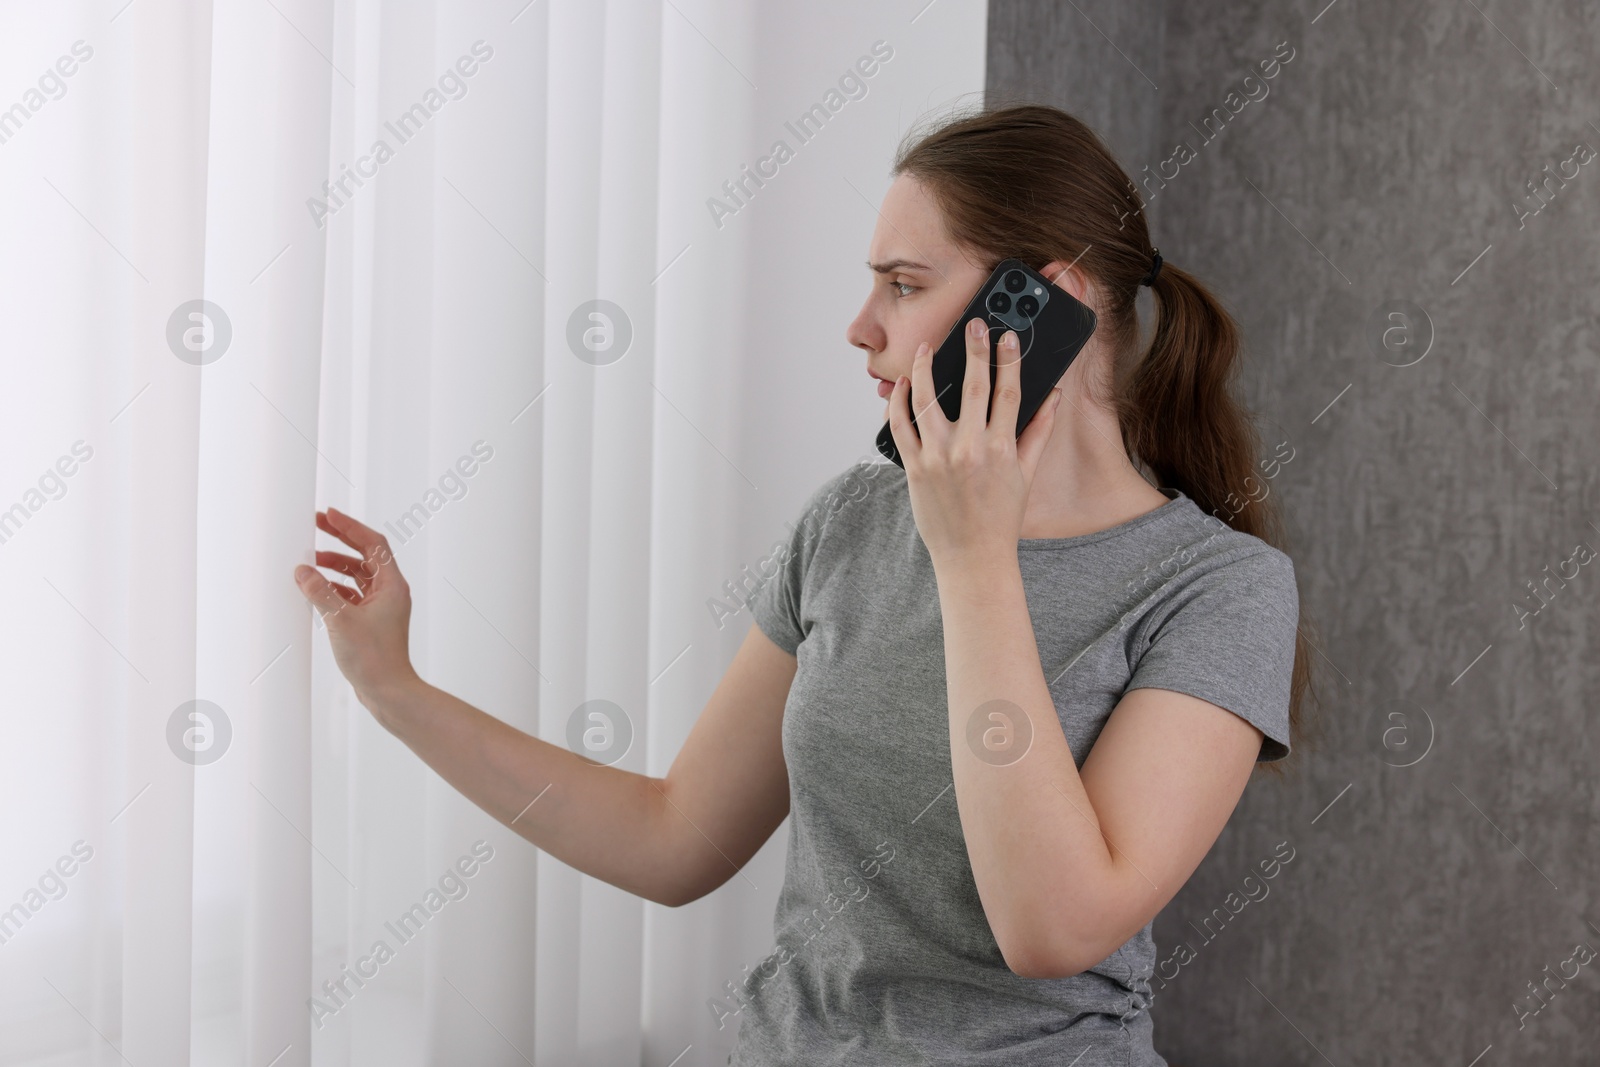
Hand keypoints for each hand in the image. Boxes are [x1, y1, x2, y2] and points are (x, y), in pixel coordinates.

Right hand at [293, 507, 419, 707]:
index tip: (328, 515)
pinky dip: (333, 588)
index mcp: (391, 585)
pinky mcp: (370, 622)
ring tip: (309, 560)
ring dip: (334, 565)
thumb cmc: (374, 659)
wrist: (388, 692)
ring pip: (356, 576)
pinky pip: (350, 595)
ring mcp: (380, 607)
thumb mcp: (341, 620)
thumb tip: (302, 570)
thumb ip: (320, 592)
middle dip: (340, 539)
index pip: (373, 543)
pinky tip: (315, 588)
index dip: (350, 527)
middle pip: (364, 555)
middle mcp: (389, 592)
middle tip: (316, 525)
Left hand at [885, 317, 1062, 569]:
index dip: (1008, 359)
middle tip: (973, 325)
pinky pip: (900, 426)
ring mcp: (938, 458)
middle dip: (973, 350)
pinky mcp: (914, 469)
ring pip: (927, 400)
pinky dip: (897, 403)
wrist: (972, 556)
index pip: (1008, 391)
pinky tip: (901, 386)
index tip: (1006, 335)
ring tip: (925, 349)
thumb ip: (1039, 430)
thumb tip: (1054, 395)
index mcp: (1001, 448)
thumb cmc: (1001, 516)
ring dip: (924, 369)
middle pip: (972, 386)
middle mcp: (969, 449)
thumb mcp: (1026, 474)